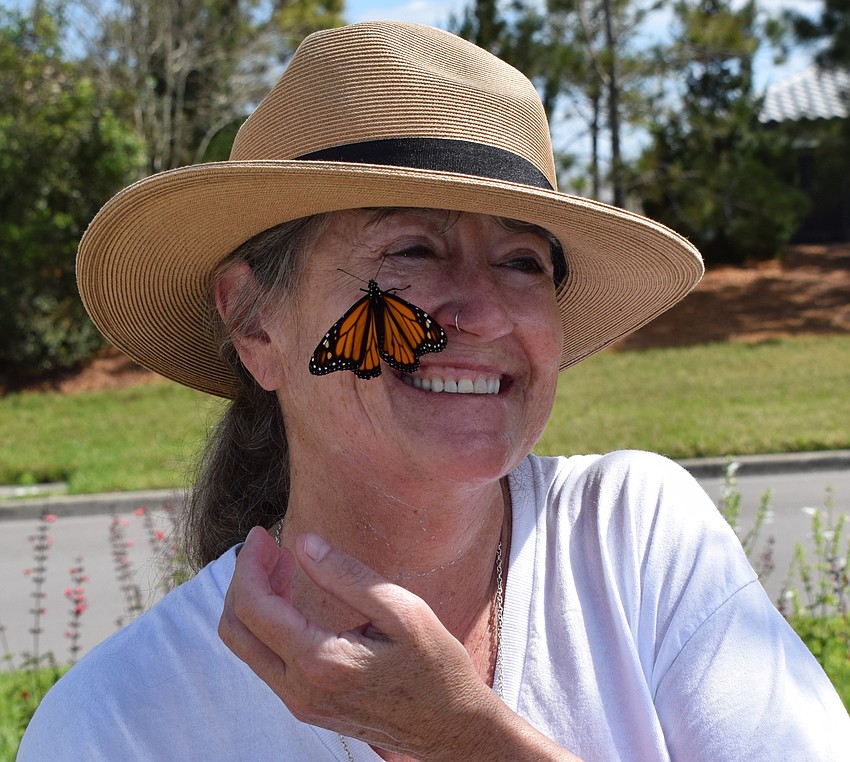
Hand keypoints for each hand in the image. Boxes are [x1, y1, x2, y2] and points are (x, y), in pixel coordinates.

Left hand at [218, 527, 506, 758]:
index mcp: (321, 662)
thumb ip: (349, 576)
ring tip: (281, 565)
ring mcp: (300, 703)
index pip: (255, 607)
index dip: (250, 563)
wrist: (451, 727)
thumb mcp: (403, 611)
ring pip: (246, 647)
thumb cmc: (436, 666)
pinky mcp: (307, 706)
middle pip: (235, 629)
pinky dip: (267, 624)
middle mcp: (299, 690)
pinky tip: (292, 598)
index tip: (264, 533)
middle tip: (268, 546)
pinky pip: (266, 661)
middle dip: (243, 579)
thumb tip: (304, 544)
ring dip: (253, 601)